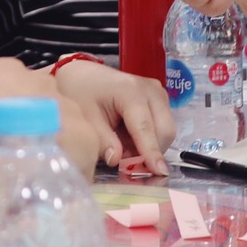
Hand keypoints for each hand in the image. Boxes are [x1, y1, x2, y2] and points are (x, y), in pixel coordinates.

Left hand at [52, 60, 173, 172]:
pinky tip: (127, 137)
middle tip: (126, 162)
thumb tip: (116, 160)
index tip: (159, 172)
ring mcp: (158, 93)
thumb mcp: (86, 117)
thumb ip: (102, 140)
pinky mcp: (159, 99)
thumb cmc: (81, 92)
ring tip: (121, 144)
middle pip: (164, 131)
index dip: (151, 152)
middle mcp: (151, 90)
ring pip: (165, 131)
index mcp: (131, 91)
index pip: (145, 128)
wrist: (83, 74)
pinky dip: (148, 138)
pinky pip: (161, 127)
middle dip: (150, 152)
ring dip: (149, 146)